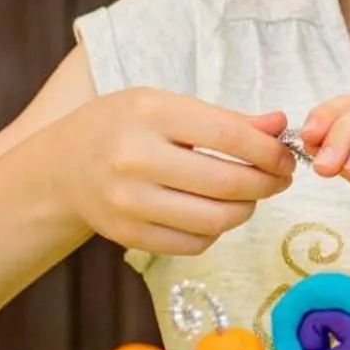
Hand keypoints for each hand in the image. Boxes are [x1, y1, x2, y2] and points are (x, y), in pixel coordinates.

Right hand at [48, 88, 293, 254]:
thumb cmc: (127, 126)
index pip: (230, 136)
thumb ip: (227, 118)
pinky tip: (216, 212)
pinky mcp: (126, 235)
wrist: (64, 165)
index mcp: (152, 114)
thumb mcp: (169, 105)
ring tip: (252, 195)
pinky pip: (193, 243)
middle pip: (227, 183)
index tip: (286, 156)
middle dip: (267, 183)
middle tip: (280, 178)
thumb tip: (280, 126)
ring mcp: (128, 202)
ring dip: (247, 210)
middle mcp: (136, 159)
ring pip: (214, 220)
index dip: (270, 151)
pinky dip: (216, 231)